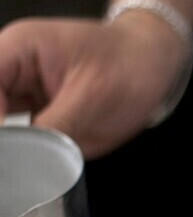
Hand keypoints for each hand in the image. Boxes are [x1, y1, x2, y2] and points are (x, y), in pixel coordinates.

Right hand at [0, 12, 191, 157]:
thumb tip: (22, 158)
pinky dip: (22, 154)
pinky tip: (31, 168)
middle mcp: (13, 69)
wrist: (154, 64)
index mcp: (19, 48)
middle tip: (19, 162)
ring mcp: (22, 92)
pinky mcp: (35, 114)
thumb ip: (53, 127)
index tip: (10, 148)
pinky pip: (17, 138)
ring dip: (11, 148)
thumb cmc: (129, 64)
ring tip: (24, 166)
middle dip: (5, 137)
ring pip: (1, 127)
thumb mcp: (93, 97)